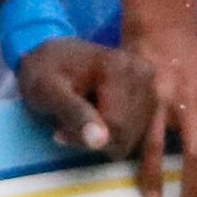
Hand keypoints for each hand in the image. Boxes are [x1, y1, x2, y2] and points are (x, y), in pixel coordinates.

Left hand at [15, 35, 149, 158]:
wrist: (53, 55)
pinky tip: (99, 124)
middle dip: (95, 140)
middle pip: (127, 135)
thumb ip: (73, 113)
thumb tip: (100, 141)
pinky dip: (118, 138)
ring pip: (134, 140)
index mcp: (121, 67)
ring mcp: (152, 86)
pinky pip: (140, 137)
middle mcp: (144, 74)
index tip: (60, 132)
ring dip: (105, 140)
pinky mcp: (153, 98)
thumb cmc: (44, 73)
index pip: (115, 126)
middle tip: (69, 126)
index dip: (84, 138)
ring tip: (83, 121)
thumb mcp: (46, 90)